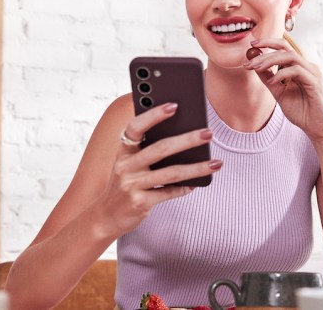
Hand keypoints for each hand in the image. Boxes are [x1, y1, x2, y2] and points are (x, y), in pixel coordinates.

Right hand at [95, 102, 220, 236]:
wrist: (106, 216)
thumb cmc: (125, 184)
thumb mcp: (128, 164)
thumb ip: (146, 151)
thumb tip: (183, 135)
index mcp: (123, 151)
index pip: (135, 127)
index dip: (153, 115)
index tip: (174, 105)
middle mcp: (125, 166)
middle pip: (161, 148)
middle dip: (187, 139)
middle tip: (208, 133)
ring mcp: (131, 185)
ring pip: (171, 172)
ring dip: (196, 167)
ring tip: (216, 163)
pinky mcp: (140, 203)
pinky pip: (168, 193)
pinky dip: (184, 188)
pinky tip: (197, 184)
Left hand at [243, 38, 322, 143]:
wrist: (316, 129)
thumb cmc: (301, 112)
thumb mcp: (279, 93)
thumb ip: (268, 79)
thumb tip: (254, 65)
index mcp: (300, 67)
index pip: (284, 48)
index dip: (268, 43)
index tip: (252, 44)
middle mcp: (308, 67)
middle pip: (286, 48)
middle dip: (265, 52)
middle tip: (249, 61)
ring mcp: (313, 73)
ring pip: (291, 56)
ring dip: (270, 60)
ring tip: (257, 68)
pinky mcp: (315, 83)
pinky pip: (296, 71)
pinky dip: (281, 74)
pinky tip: (272, 82)